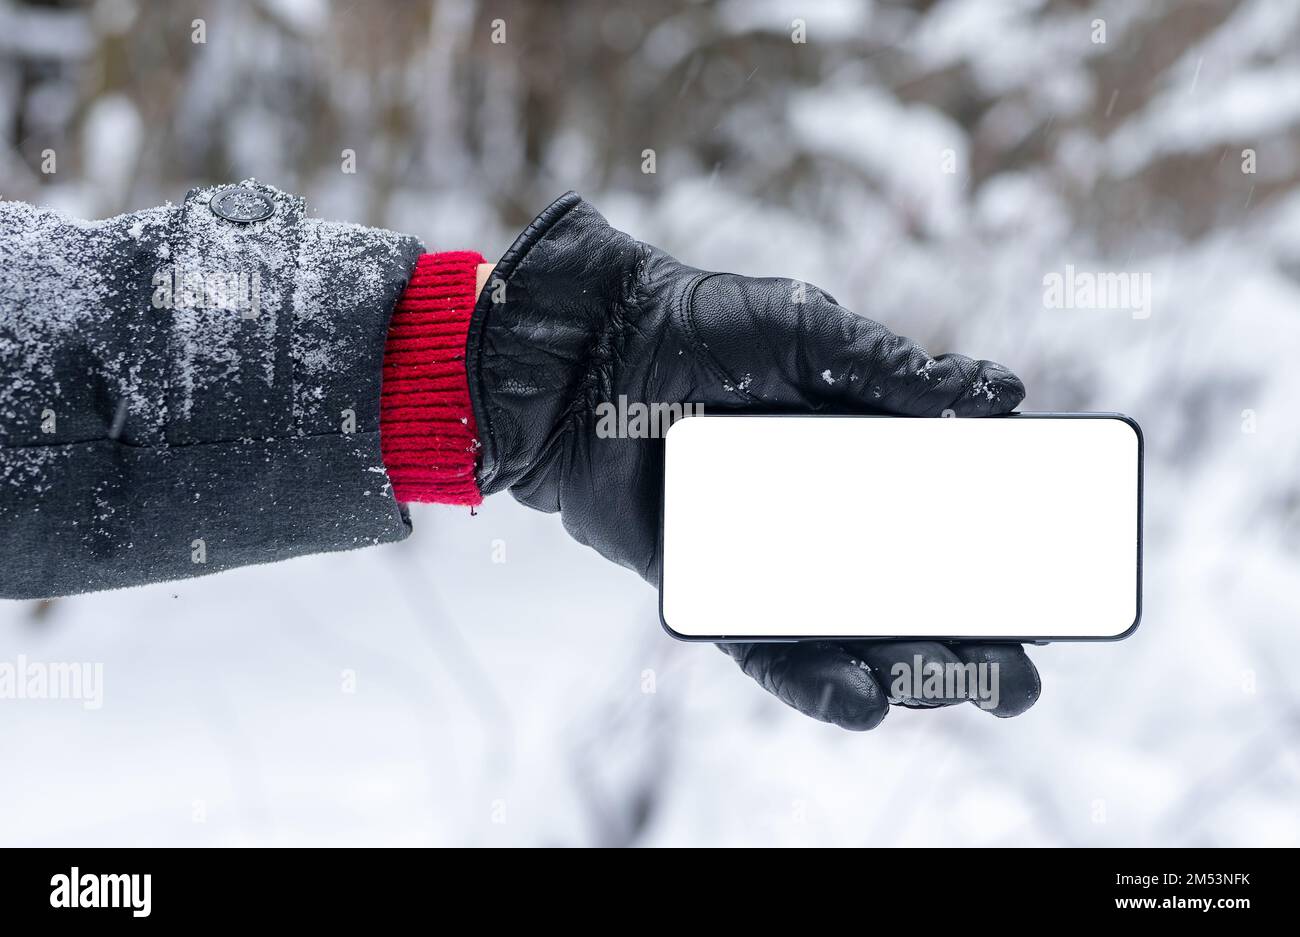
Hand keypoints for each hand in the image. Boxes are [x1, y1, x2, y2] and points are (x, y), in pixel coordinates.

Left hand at [466, 192, 1039, 728]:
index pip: (948, 513)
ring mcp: (770, 552)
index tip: (1055, 587)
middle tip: (1022, 677)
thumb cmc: (695, 323)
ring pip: (850, 630)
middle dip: (971, 638)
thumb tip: (1000, 400)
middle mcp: (821, 509)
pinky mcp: (710, 584)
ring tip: (967, 693)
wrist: (583, 351)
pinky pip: (765, 644)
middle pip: (910, 590)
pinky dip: (811, 678)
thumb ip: (889, 366)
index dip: (1001, 554)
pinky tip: (865, 702)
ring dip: (910, 670)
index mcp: (859, 447)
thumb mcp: (803, 328)